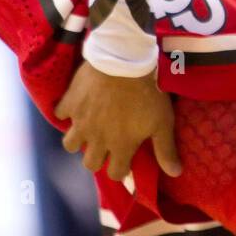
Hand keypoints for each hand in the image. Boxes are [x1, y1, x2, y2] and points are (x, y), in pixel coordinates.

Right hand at [54, 61, 181, 180]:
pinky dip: (67, 113)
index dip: (121, 170)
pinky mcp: (69, 103)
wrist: (125, 62)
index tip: (125, 159)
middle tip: (106, 144)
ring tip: (89, 129)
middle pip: (90, 164)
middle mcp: (97, 139)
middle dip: (98, 158)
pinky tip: (77, 106)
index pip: (116, 174)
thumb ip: (165, 149)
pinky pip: (59, 115)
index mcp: (120, 146)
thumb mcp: (162, 122)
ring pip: (70, 145)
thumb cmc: (148, 94)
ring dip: (79, 140)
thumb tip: (175, 173)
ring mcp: (80, 122)